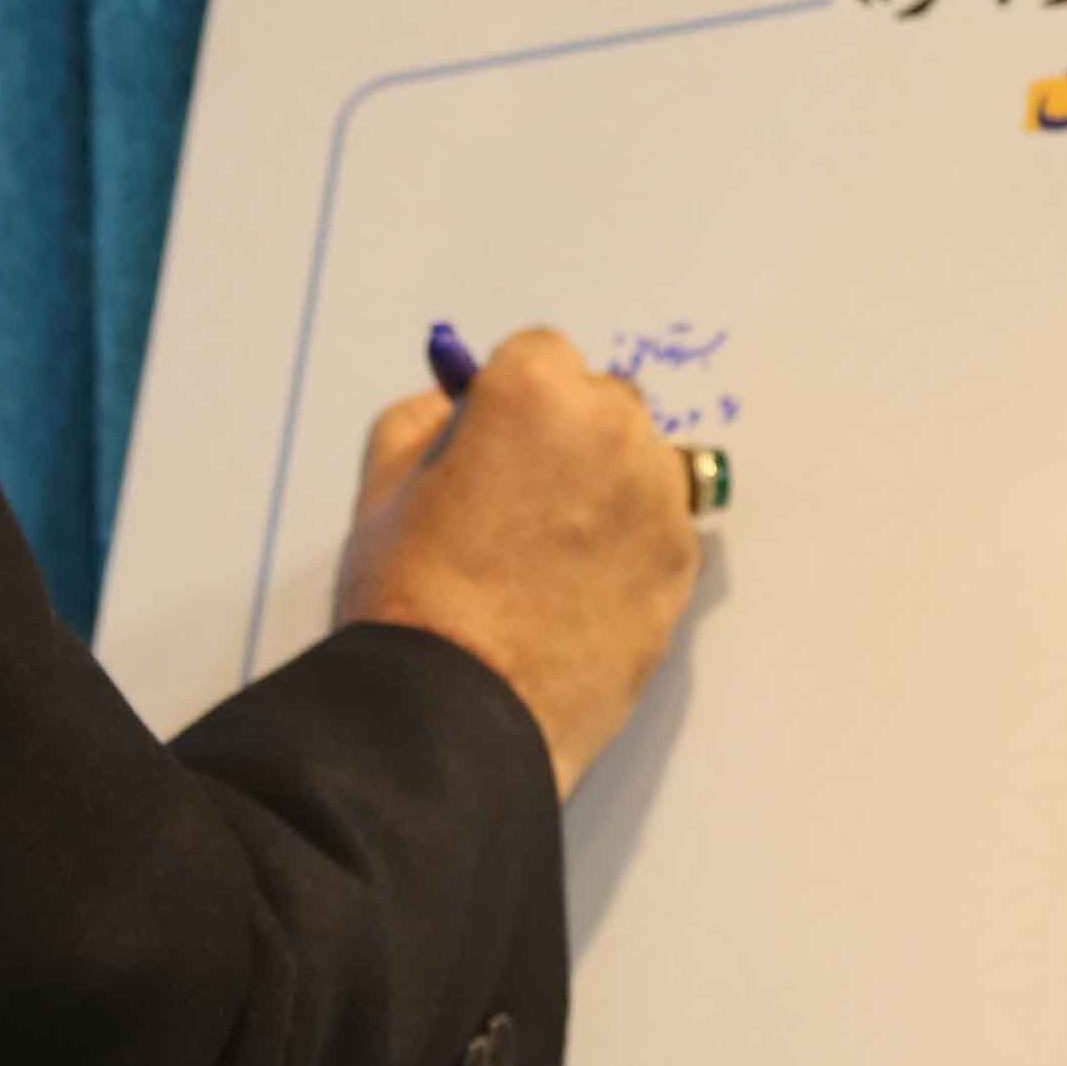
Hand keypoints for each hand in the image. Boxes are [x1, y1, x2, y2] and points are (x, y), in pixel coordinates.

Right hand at [333, 326, 701, 792]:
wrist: (458, 711)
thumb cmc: (408, 593)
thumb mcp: (384, 484)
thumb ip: (425, 421)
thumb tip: (458, 407)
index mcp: (536, 391)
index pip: (539, 354)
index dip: (508, 400)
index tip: (488, 444)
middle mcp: (614, 428)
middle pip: (602, 402)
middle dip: (568, 435)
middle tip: (520, 503)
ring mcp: (659, 500)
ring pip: (642, 465)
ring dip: (609, 488)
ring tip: (553, 557)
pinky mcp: (683, 567)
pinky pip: (662, 531)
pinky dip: (632, 548)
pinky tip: (581, 595)